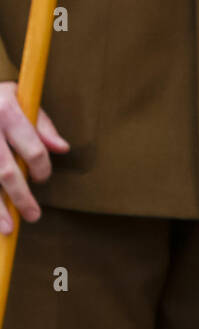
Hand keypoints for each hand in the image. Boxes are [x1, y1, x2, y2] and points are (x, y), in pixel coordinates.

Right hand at [0, 82, 69, 233]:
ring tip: (8, 229)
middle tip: (34, 216)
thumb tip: (62, 149)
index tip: (42, 177)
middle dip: (21, 198)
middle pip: (6, 172)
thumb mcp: (21, 99)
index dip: (42, 168)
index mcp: (7, 110)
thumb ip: (42, 125)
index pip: (32, 148)